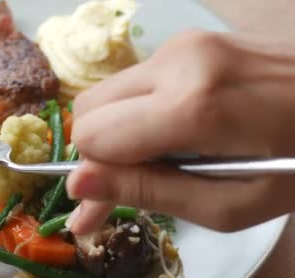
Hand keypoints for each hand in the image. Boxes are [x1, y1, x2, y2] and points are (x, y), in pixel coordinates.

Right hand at [66, 30, 294, 232]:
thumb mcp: (230, 206)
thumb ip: (149, 193)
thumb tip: (78, 186)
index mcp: (191, 105)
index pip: (94, 136)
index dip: (95, 175)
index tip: (105, 205)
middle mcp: (177, 61)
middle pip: (89, 109)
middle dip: (98, 154)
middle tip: (125, 187)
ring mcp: (183, 44)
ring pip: (108, 94)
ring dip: (118, 133)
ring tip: (156, 163)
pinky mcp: (190, 41)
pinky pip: (136, 82)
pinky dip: (139, 113)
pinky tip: (174, 134)